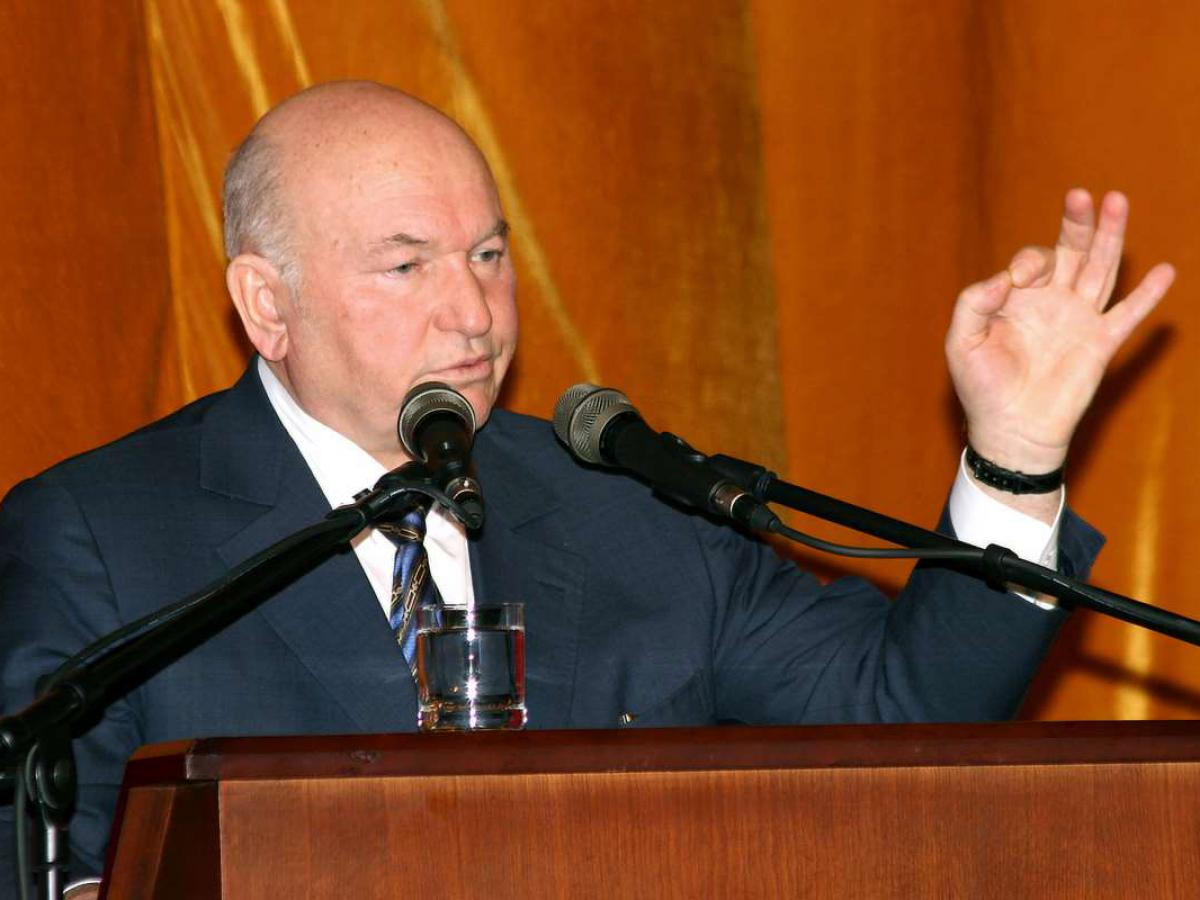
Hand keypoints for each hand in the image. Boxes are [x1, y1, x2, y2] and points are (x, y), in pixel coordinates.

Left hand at [946, 189, 1174, 489]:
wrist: (1010, 430)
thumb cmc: (981, 389)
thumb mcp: (961, 343)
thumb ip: (973, 304)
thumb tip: (1004, 278)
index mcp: (1017, 299)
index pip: (1031, 261)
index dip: (1028, 261)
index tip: (1017, 281)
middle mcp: (1052, 303)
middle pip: (1071, 252)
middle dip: (1076, 223)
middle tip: (1080, 195)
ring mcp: (1079, 321)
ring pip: (1101, 270)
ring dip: (1110, 238)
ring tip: (1117, 202)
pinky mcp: (1100, 344)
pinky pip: (1128, 315)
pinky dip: (1147, 295)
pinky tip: (1165, 271)